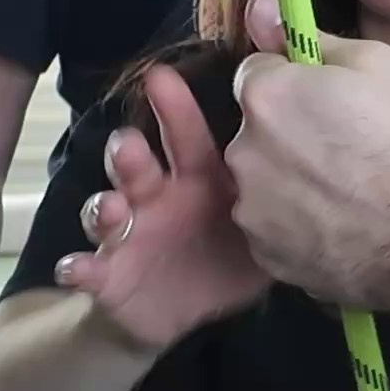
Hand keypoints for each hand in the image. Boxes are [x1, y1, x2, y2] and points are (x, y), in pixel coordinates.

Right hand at [52, 67, 267, 348]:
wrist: (182, 312)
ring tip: (115, 208)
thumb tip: (311, 102)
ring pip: (107, 208)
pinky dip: (79, 266)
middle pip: (136, 163)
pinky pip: (87, 268)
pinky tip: (79, 267)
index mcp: (195, 176)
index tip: (162, 78)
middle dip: (128, 151)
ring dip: (104, 204)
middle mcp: (156, 197)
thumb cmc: (228, 252)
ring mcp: (128, 234)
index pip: (182, 133)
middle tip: (131, 146)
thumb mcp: (264, 212)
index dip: (171, 107)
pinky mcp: (108, 276)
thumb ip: (284, 164)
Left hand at [228, 0, 389, 310]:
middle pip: (258, 130)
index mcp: (267, 95)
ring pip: (264, 181)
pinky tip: (342, 226)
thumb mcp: (381, 67)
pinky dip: (298, 226)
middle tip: (349, 149)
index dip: (298, 83)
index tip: (333, 101)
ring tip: (350, 194)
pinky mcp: (266, 256)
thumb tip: (260, 6)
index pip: (259, 72)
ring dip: (292, 181)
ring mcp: (251, 209)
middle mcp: (244, 151)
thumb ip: (311, 39)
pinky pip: (275, 228)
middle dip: (291, 134)